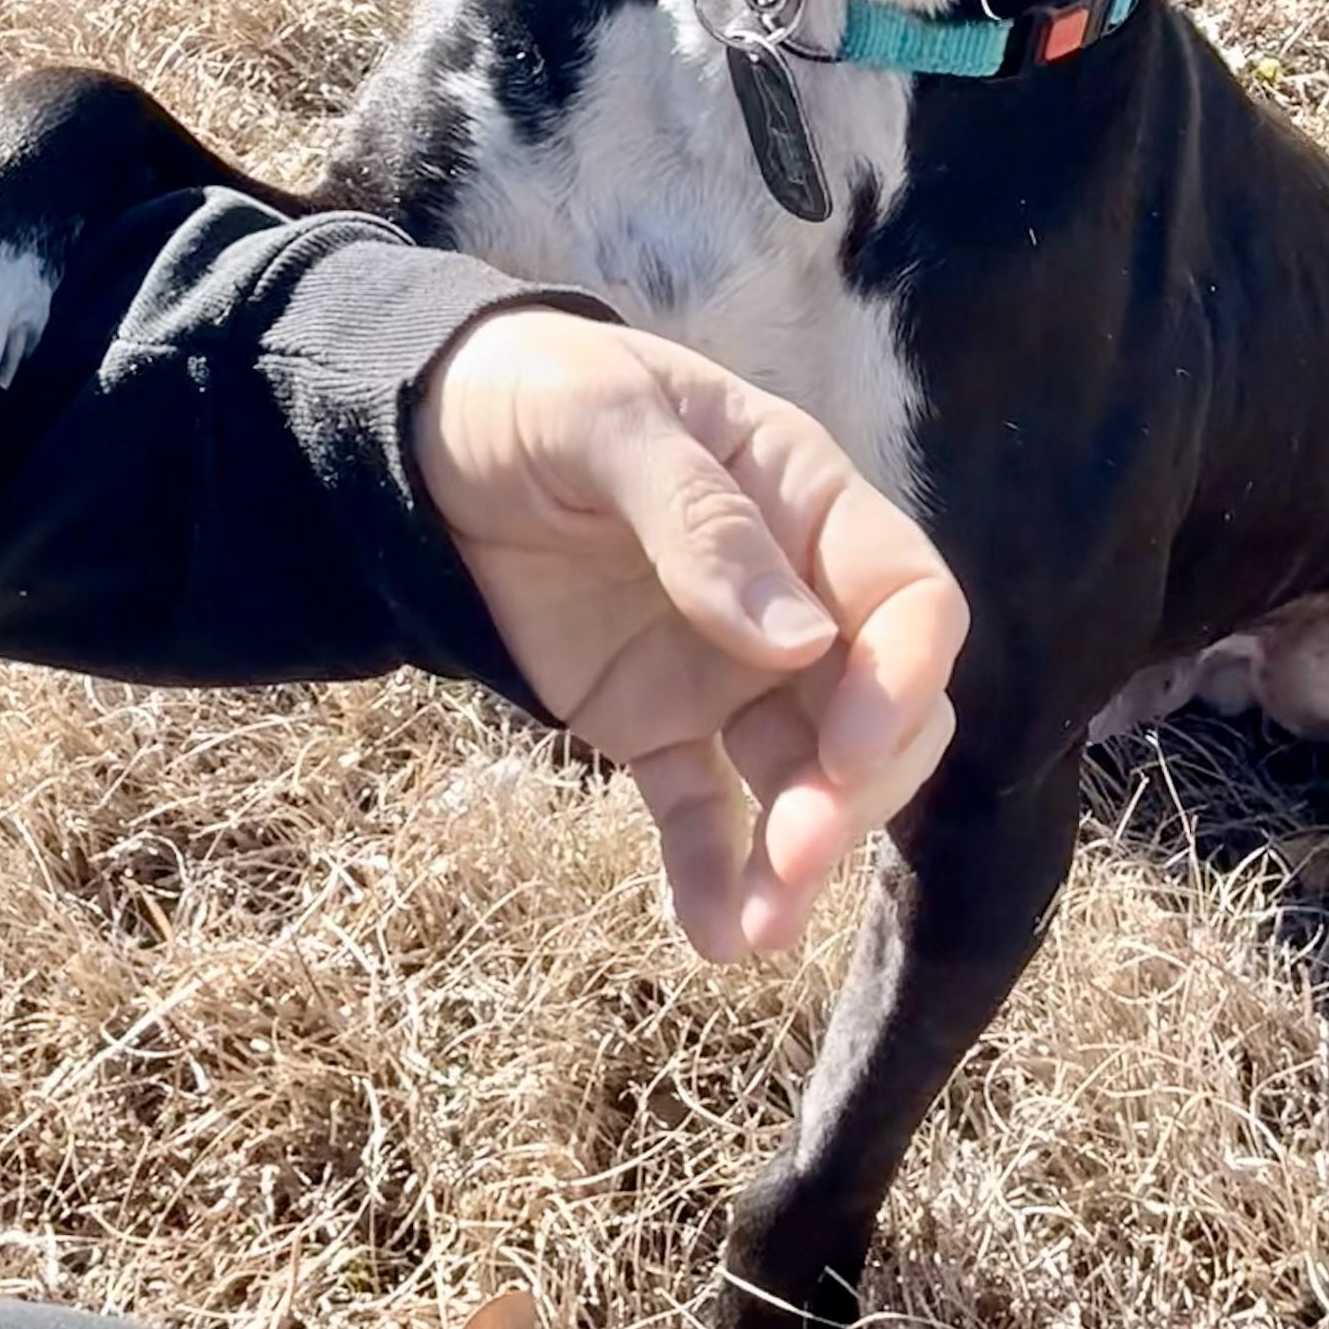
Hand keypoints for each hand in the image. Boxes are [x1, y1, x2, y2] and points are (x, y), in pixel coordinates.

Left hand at [414, 306, 967, 963]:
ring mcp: (725, 670)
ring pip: (804, 780)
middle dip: (857, 789)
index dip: (901, 679)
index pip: (908, 599)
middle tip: (798, 848)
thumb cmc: (532, 391)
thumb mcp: (605, 420)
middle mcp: (789, 596)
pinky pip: (702, 814)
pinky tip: (712, 938)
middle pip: (878, 709)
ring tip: (754, 932)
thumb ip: (700, 521)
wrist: (420, 436)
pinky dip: (713, 877)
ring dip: (797, 858)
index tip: (849, 748)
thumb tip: (802, 643)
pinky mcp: (655, 726)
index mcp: (803, 498)